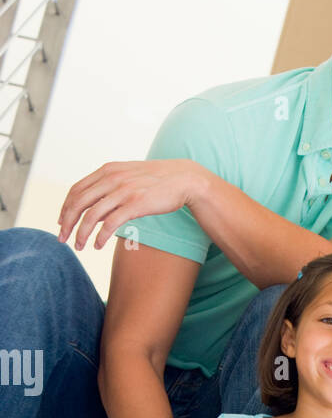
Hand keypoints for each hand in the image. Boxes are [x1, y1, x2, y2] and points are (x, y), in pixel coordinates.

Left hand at [57, 160, 205, 250]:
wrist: (184, 179)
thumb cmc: (157, 181)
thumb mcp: (129, 177)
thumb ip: (110, 188)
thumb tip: (95, 208)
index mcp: (107, 170)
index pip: (76, 190)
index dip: (65, 208)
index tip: (61, 223)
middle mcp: (112, 178)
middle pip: (79, 203)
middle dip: (67, 223)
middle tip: (62, 239)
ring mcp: (123, 190)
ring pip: (92, 215)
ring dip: (81, 233)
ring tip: (79, 246)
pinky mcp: (135, 204)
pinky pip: (110, 223)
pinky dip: (100, 236)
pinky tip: (98, 245)